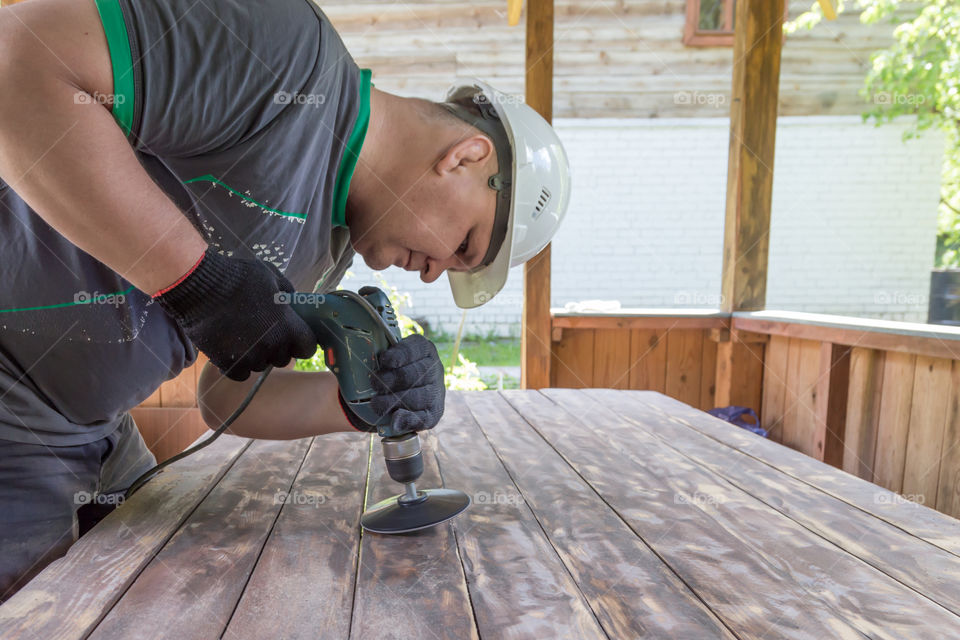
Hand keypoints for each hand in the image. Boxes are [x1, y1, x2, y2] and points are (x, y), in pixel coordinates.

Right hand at [153, 247, 316, 380]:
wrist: (200, 287)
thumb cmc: (238, 277)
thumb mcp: (270, 275)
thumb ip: (287, 291)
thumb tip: (292, 299)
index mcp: (288, 327)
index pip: (308, 347)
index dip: (301, 342)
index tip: (293, 336)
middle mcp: (273, 346)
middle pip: (283, 358)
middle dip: (277, 347)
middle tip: (264, 332)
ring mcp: (250, 358)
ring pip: (261, 365)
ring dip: (256, 355)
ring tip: (243, 337)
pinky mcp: (229, 364)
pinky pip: (241, 373)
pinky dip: (238, 365)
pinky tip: (232, 350)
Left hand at [364, 334, 445, 432]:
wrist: (392, 393)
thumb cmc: (386, 371)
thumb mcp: (382, 357)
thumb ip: (374, 352)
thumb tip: (355, 352)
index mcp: (424, 349)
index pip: (416, 348)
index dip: (401, 354)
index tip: (384, 360)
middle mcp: (434, 369)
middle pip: (417, 374)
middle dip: (393, 379)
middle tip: (374, 383)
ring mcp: (436, 392)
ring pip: (420, 396)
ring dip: (395, 400)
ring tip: (376, 404)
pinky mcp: (433, 413)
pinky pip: (424, 418)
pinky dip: (409, 420)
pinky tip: (396, 420)